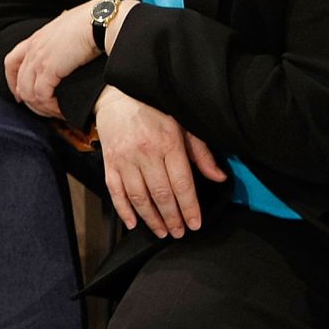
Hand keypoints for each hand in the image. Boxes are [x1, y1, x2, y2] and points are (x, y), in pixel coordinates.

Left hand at [3, 0, 111, 118]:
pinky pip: (42, 96)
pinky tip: (61, 110)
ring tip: (56, 112)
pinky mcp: (48, 70)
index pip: (12, 62)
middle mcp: (33, 49)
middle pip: (19, 82)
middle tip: (42, 111)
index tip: (20, 94)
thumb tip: (71, 40)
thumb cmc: (91, 21)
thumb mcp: (68, 28)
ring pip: (28, 92)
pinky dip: (50, 106)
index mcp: (36, 38)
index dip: (12, 81)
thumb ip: (62, 37)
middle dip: (28, 100)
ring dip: (42, 107)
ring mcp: (38, 60)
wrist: (99, 20)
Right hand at [93, 86, 226, 238]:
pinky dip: (123, 210)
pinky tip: (133, 223)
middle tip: (180, 233)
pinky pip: (115, 191)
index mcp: (168, 143)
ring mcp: (124, 159)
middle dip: (172, 218)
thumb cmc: (155, 110)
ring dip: (151, 218)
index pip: (182, 184)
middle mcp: (145, 153)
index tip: (195, 223)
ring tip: (162, 232)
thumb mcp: (184, 124)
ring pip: (139, 196)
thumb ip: (201, 153)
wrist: (118, 96)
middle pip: (161, 194)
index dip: (189, 208)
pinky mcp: (109, 162)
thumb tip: (219, 177)